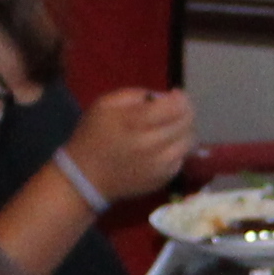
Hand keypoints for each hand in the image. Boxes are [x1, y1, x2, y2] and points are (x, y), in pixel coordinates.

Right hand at [71, 84, 193, 198]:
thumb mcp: (104, 104)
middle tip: (178, 108)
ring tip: (175, 126)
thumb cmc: (92, 136)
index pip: (174, 107)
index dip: (180, 98)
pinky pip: (182, 159)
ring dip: (186, 130)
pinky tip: (167, 146)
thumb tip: (161, 97)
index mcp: (134, 122)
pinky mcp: (161, 180)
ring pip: (189, 142)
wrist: (84, 178)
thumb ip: (134, 94)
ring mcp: (158, 165)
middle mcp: (151, 145)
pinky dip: (179, 149)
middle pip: (185, 123)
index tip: (175, 94)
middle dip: (186, 111)